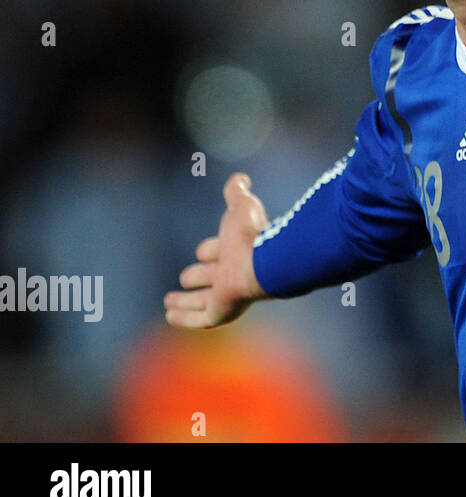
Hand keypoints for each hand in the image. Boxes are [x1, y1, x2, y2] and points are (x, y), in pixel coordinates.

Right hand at [164, 173, 269, 327]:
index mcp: (239, 250)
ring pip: (204, 300)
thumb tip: (240, 177)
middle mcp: (234, 273)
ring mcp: (228, 295)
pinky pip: (201, 319)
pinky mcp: (222, 312)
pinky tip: (169, 316)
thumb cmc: (252, 234)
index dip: (211, 250)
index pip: (220, 252)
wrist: (265, 262)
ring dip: (186, 301)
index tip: (203, 251)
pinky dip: (185, 319)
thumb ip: (237, 192)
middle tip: (185, 277)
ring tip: (168, 301)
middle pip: (213, 277)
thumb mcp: (241, 207)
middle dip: (200, 276)